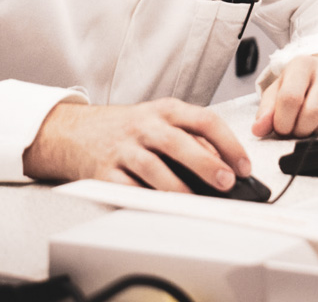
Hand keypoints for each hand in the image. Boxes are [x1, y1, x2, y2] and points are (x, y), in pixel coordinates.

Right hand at [22, 99, 250, 193]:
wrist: (74, 132)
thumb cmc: (127, 129)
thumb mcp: (160, 122)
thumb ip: (191, 139)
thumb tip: (224, 166)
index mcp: (165, 110)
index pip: (203, 120)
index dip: (228, 143)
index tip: (243, 165)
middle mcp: (145, 125)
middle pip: (178, 141)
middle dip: (205, 163)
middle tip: (226, 182)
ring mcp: (123, 148)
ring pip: (153, 167)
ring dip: (178, 187)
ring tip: (196, 201)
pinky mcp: (104, 172)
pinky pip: (127, 188)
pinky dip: (144, 199)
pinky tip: (160, 207)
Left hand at [252, 54, 317, 138]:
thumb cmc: (303, 83)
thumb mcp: (280, 88)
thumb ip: (267, 109)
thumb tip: (259, 129)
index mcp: (303, 65)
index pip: (290, 98)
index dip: (283, 121)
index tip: (281, 128)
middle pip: (312, 112)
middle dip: (300, 130)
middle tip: (297, 130)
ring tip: (312, 129)